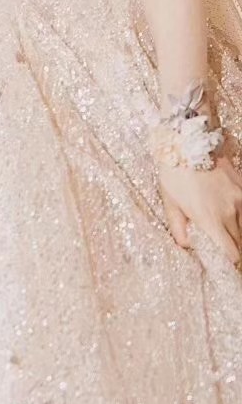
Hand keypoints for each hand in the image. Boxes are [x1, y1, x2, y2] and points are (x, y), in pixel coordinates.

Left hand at [156, 146, 241, 264]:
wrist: (188, 139)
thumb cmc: (174, 170)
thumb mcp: (169, 200)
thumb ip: (178, 226)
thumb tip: (185, 245)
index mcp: (209, 220)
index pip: (231, 253)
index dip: (230, 262)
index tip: (225, 264)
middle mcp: (229, 212)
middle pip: (241, 244)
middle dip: (235, 250)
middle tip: (226, 251)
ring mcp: (239, 199)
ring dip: (239, 234)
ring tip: (229, 234)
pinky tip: (234, 217)